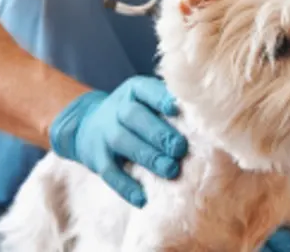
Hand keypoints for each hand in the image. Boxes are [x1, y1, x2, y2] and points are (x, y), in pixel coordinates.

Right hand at [49, 76, 187, 207]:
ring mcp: (105, 133)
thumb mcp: (145, 98)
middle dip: (159, 133)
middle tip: (180, 148)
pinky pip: (110, 172)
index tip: (176, 108)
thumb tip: (203, 117)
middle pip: (135, 117)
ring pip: (124, 143)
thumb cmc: (134, 111)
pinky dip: (126, 186)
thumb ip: (168, 104)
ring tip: (171, 170)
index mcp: (134, 90)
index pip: (146, 90)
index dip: (160, 98)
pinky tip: (142, 198)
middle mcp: (117, 108)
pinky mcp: (97, 158)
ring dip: (149, 157)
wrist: (87, 123)